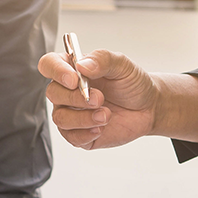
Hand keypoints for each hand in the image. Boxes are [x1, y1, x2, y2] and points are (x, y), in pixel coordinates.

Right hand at [38, 49, 159, 149]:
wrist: (148, 107)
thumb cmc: (131, 83)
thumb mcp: (122, 65)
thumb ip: (102, 60)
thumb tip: (81, 66)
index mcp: (72, 69)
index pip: (49, 65)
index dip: (56, 71)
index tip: (74, 80)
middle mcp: (67, 91)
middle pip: (53, 93)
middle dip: (76, 98)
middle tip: (100, 99)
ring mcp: (71, 113)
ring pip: (60, 118)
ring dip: (83, 118)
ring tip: (106, 115)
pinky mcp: (79, 134)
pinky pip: (71, 137)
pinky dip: (86, 134)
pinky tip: (101, 128)